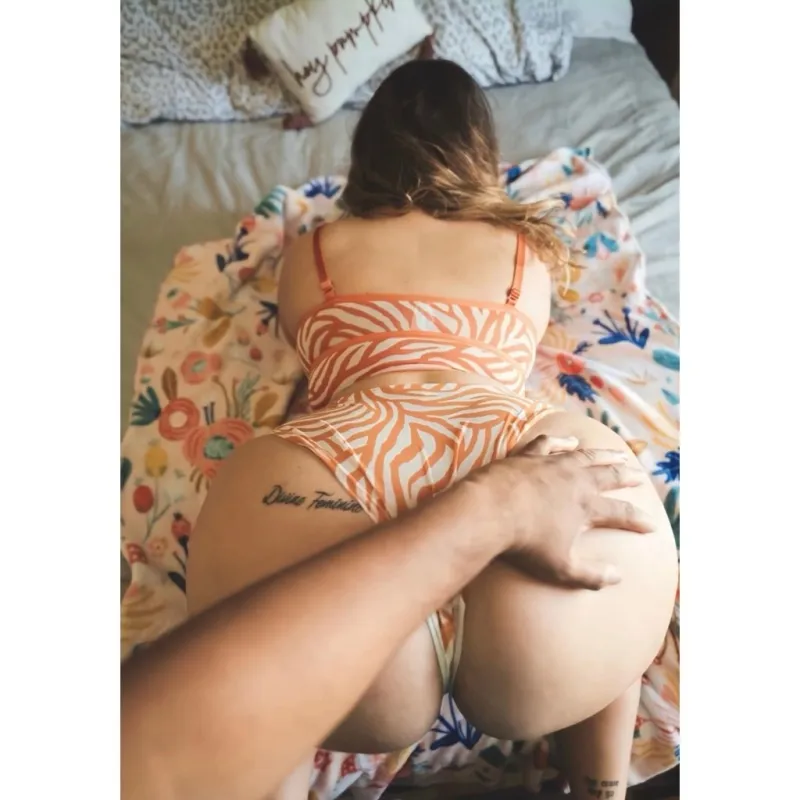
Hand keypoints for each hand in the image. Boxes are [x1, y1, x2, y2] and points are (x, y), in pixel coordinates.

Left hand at [471, 435, 653, 589]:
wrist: (489, 511)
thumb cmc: (525, 543)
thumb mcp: (561, 568)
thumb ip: (591, 575)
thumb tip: (618, 577)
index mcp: (586, 506)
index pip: (621, 513)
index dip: (638, 519)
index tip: (652, 524)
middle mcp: (575, 480)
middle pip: (609, 475)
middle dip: (627, 476)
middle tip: (640, 476)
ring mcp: (552, 464)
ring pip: (586, 455)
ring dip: (604, 454)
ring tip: (617, 453)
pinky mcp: (529, 456)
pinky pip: (550, 443)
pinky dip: (562, 441)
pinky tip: (569, 440)